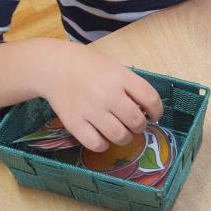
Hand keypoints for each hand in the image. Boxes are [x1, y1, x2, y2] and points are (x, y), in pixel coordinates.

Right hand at [38, 42, 162, 151]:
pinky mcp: (74, 123)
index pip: (150, 98)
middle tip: (135, 125)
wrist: (54, 66)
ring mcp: (91, 110)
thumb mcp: (113, 67)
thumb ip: (129, 85)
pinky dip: (103, 145)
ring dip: (125, 137)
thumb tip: (146, 109)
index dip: (157, 111)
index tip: (154, 115)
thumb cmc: (87, 66)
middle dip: (140, 126)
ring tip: (121, 132)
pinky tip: (102, 137)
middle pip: (136, 121)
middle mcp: (108, 94)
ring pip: (119, 136)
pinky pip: (97, 144)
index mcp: (121, 77)